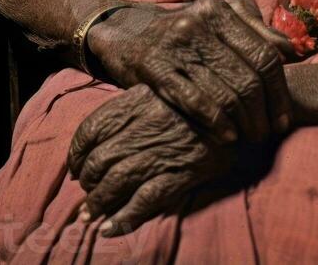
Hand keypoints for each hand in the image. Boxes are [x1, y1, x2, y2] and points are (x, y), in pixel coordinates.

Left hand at [67, 83, 236, 235]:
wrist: (242, 106)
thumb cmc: (200, 97)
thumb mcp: (164, 88)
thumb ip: (135, 105)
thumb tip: (101, 133)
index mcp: (139, 100)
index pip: (92, 128)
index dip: (77, 151)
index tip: (75, 164)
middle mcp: (147, 125)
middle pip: (100, 158)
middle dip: (86, 180)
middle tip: (86, 191)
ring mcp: (163, 150)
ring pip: (116, 181)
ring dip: (98, 202)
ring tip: (90, 213)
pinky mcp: (181, 173)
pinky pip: (144, 200)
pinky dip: (123, 218)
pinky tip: (110, 228)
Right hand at [86, 0, 297, 143]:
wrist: (127, 32)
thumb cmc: (186, 30)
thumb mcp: (220, 18)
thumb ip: (256, 30)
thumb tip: (291, 51)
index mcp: (220, 9)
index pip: (264, 54)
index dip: (279, 90)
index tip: (284, 117)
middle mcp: (199, 22)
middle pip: (248, 76)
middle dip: (264, 112)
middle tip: (268, 134)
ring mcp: (175, 44)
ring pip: (224, 91)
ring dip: (244, 123)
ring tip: (251, 138)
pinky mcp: (154, 66)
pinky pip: (193, 100)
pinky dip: (215, 122)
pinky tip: (227, 136)